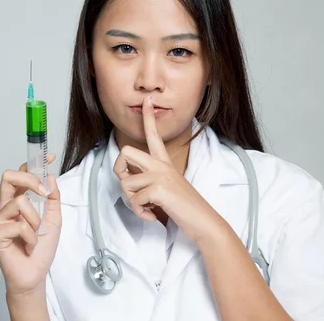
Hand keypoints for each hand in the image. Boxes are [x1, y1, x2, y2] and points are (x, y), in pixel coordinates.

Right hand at [0, 155, 61, 295]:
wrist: (34, 275)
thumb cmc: (41, 250)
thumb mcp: (54, 219)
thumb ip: (52, 198)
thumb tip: (50, 177)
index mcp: (17, 202)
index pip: (20, 176)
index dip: (33, 165)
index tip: (49, 158)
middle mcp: (5, 207)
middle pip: (8, 177)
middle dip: (29, 179)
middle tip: (43, 193)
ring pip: (20, 202)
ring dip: (36, 220)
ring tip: (36, 235)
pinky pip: (19, 225)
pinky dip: (31, 237)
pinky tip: (29, 246)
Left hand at [112, 96, 226, 242]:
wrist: (204, 222)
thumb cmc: (184, 208)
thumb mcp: (166, 188)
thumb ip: (148, 180)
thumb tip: (127, 181)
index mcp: (164, 163)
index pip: (154, 136)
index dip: (148, 118)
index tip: (147, 100)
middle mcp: (161, 165)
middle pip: (125, 152)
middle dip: (119, 170)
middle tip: (129, 184)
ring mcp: (161, 175)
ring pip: (126, 183)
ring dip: (133, 202)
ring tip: (148, 208)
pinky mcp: (159, 188)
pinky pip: (134, 200)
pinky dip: (140, 212)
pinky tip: (153, 216)